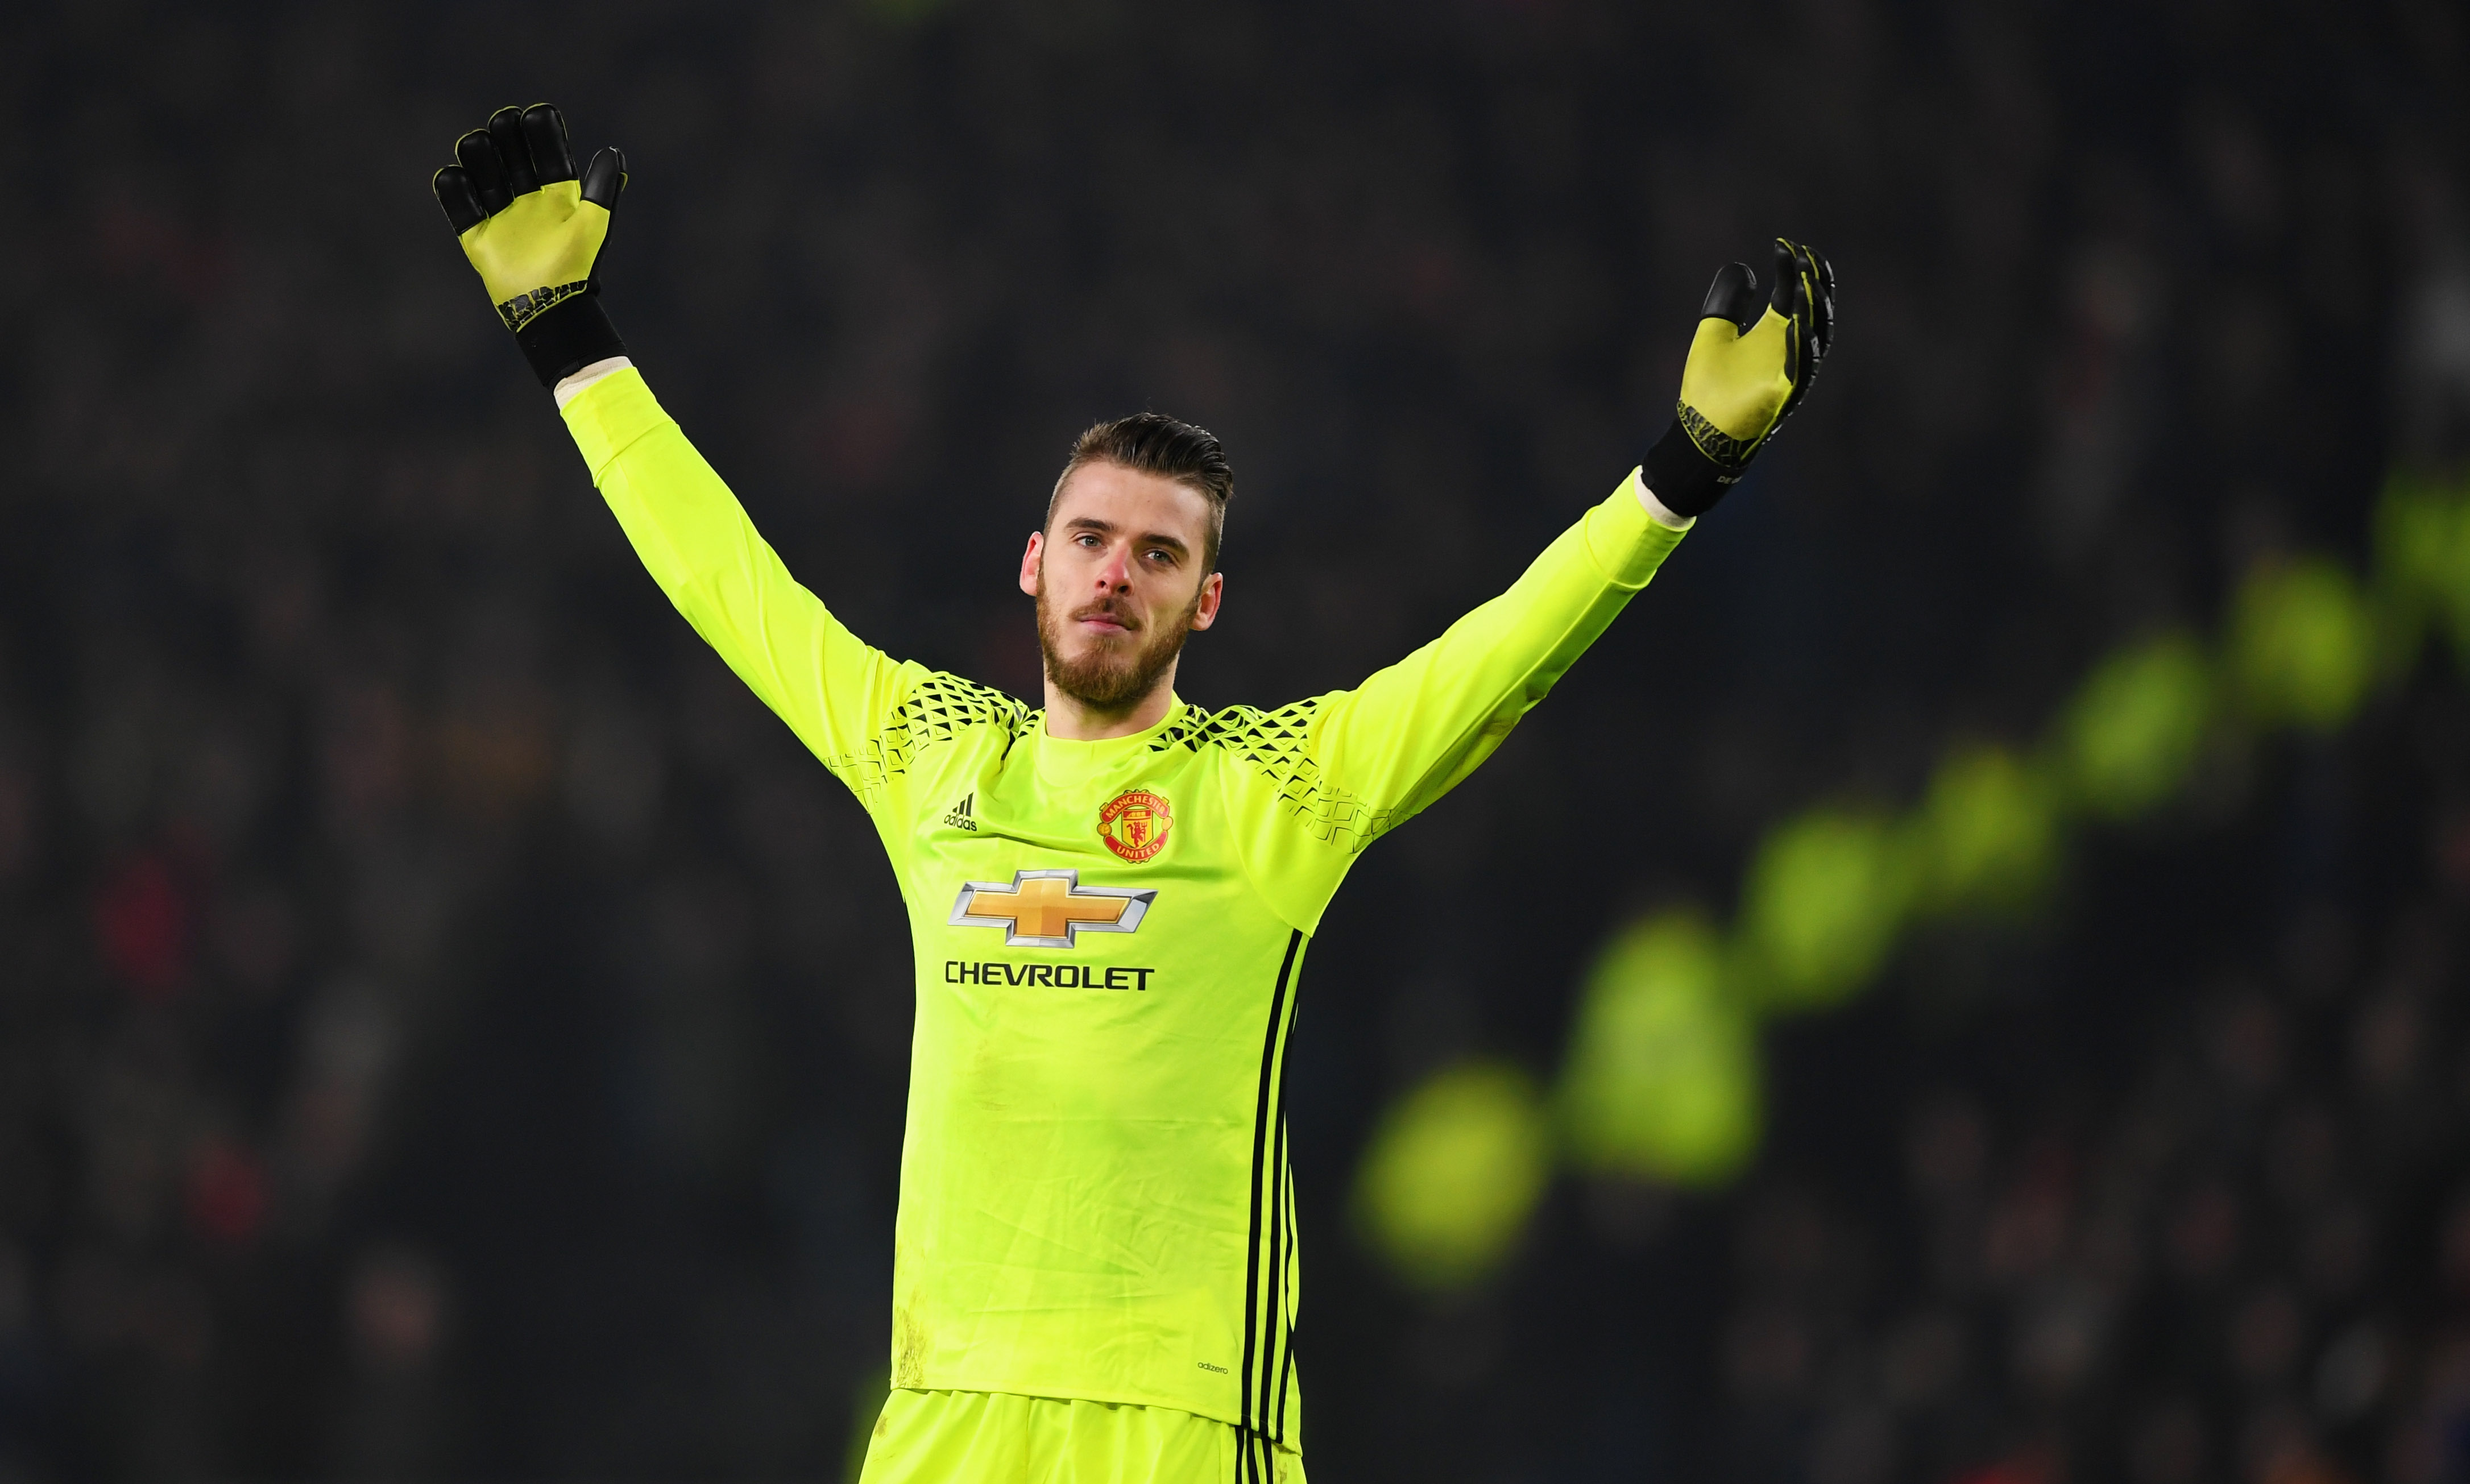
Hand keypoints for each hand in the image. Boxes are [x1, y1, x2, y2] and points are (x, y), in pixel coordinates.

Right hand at [432, 104, 628, 386]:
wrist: (549, 306)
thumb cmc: (576, 266)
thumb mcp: (593, 224)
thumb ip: (602, 188)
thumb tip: (612, 152)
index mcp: (557, 191)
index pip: (546, 148)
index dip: (539, 129)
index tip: (534, 116)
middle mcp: (527, 196)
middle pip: (508, 148)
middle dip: (504, 131)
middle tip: (504, 128)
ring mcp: (500, 212)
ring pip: (481, 165)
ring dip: (479, 152)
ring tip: (480, 153)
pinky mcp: (477, 234)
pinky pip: (456, 200)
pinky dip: (453, 185)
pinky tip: (459, 178)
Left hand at [1643, 239, 1834, 517]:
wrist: (1698, 435)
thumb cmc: (1709, 389)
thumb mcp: (1714, 334)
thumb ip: (1727, 302)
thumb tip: (1743, 267)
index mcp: (1774, 334)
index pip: (1792, 294)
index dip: (1793, 269)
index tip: (1785, 245)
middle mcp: (1787, 351)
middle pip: (1813, 311)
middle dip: (1815, 284)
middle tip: (1808, 256)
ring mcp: (1788, 374)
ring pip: (1814, 337)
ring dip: (1813, 310)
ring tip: (1808, 283)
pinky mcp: (1782, 397)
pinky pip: (1800, 370)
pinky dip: (1801, 348)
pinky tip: (1797, 325)